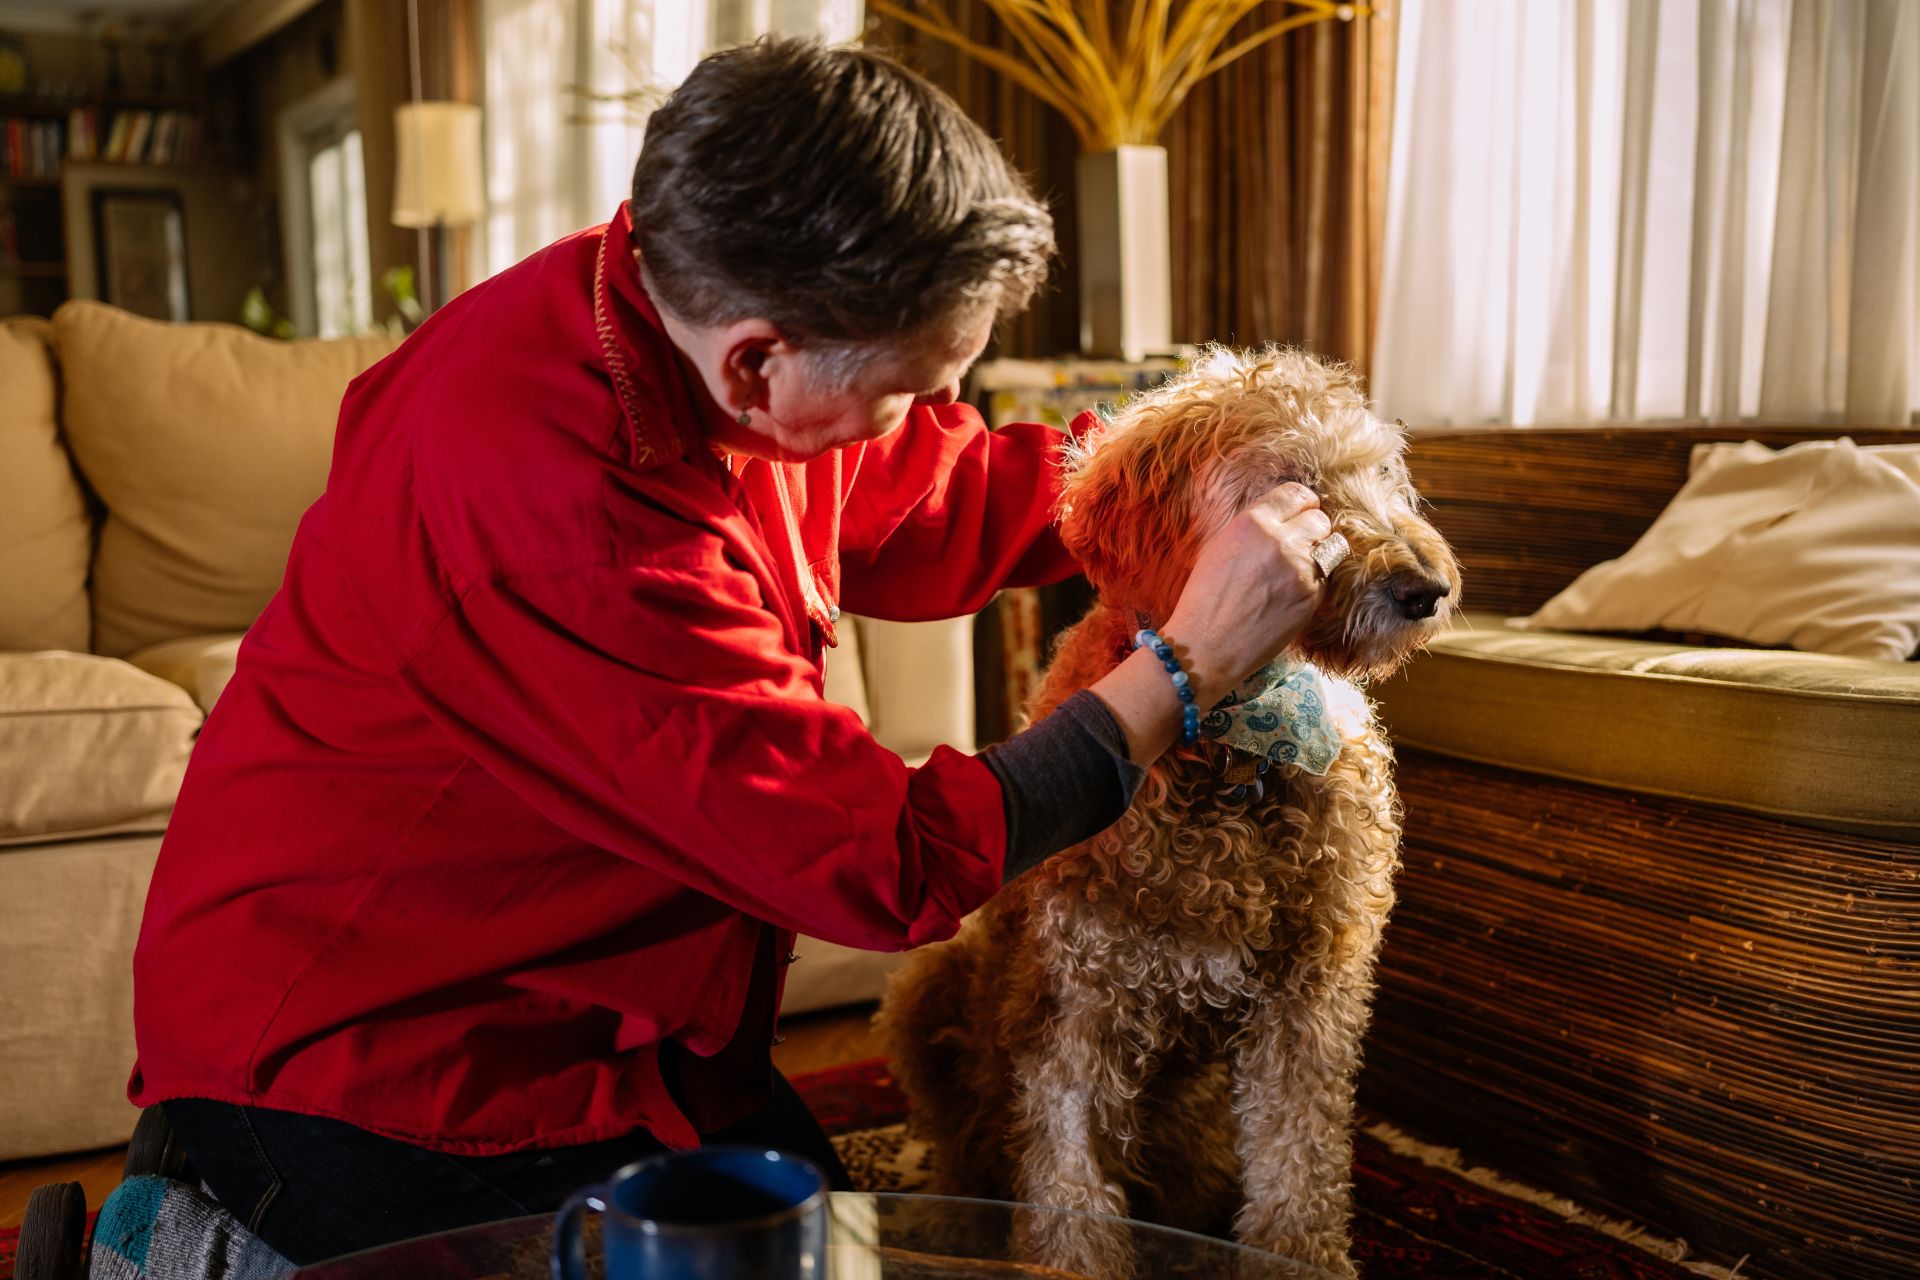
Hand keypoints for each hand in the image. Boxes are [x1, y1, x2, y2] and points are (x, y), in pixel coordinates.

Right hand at [1164, 482, 1331, 704]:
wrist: (1205, 647)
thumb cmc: (1204, 599)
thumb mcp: (1219, 547)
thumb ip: (1254, 528)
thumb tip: (1283, 517)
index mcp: (1252, 523)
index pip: (1296, 494)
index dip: (1303, 503)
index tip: (1302, 511)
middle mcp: (1280, 542)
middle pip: (1319, 520)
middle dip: (1312, 529)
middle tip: (1300, 544)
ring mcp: (1300, 571)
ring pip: (1330, 547)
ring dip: (1319, 553)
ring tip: (1299, 568)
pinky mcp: (1311, 597)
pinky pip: (1325, 578)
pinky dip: (1314, 582)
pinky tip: (1290, 594)